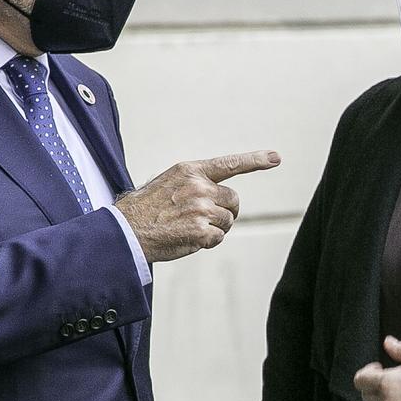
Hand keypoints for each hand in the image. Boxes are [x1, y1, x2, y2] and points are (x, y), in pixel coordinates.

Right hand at [112, 150, 280, 262]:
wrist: (124, 232)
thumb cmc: (144, 210)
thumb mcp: (168, 183)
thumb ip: (194, 184)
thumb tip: (217, 196)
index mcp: (190, 170)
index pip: (229, 164)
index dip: (255, 160)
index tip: (276, 158)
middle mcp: (198, 186)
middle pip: (233, 200)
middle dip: (225, 211)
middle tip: (201, 219)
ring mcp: (200, 208)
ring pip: (227, 221)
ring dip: (214, 228)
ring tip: (186, 228)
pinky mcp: (201, 231)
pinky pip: (218, 238)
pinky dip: (206, 242)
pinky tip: (186, 238)